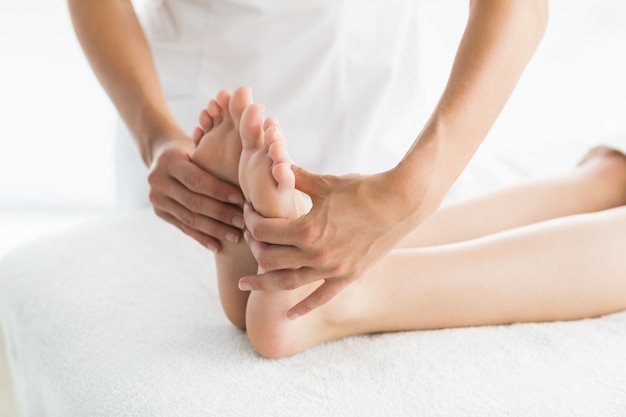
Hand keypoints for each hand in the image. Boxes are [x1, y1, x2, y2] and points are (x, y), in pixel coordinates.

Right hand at [147, 137, 244, 251]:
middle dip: (220, 213)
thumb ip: (216, 157)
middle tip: (242, 222)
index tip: (241, 199)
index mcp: (168, 160)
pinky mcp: (159, 212)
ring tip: (235, 236)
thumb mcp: (201, 146)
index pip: (196, 180)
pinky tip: (218, 246)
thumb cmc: (194, 149)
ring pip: (189, 218)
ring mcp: (156, 198)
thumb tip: (248, 171)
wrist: (163, 154)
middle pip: (193, 202)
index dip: (219, 191)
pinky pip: (183, 228)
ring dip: (214, 230)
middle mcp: (157, 180)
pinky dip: (202, 238)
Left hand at [240, 165, 426, 318]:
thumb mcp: (324, 182)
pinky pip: (320, 298)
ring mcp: (332, 269)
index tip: (249, 211)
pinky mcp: (348, 276)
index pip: (263, 231)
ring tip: (246, 284)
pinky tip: (288, 316)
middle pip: (269, 258)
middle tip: (250, 238)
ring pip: (286, 282)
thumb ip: (295, 177)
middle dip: (254, 247)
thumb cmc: (362, 188)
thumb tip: (275, 164)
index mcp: (306, 229)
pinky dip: (303, 308)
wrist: (401, 202)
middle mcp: (316, 254)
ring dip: (263, 283)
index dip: (250, 220)